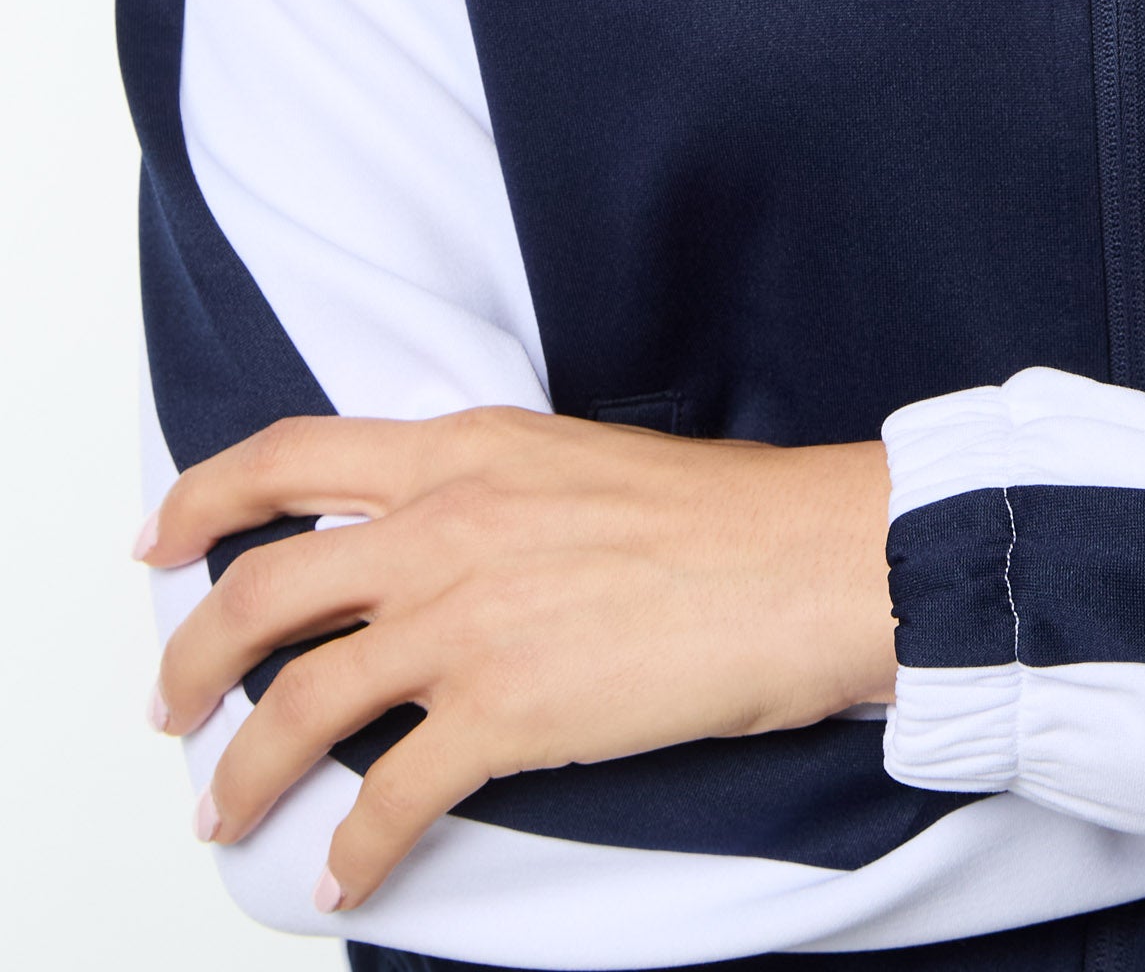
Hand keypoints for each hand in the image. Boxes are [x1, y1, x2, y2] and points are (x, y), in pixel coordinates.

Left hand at [140, 409, 895, 913]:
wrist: (807, 560)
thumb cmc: (721, 514)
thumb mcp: (575, 460)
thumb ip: (488, 490)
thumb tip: (434, 542)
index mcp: (463, 450)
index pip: (290, 457)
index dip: (203, 497)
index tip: (157, 537)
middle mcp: (445, 525)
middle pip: (263, 592)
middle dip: (193, 660)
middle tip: (170, 705)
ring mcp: (469, 621)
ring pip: (299, 706)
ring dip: (243, 773)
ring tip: (224, 813)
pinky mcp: (506, 713)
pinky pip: (388, 799)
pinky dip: (351, 850)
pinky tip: (342, 875)